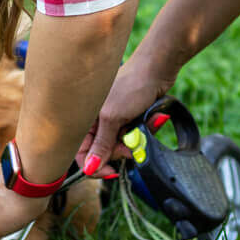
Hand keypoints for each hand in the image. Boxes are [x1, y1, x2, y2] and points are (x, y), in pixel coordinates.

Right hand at [76, 51, 176, 177]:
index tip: (112, 171)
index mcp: (85, 121)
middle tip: (132, 143)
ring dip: (137, 139)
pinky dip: (145, 130)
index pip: (83, 154)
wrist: (156, 68)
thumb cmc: (130, 86)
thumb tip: (89, 168)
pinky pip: (136, 136)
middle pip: (105, 153)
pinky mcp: (130, 120)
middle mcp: (98, 123)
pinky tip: (152, 118)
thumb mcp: (112, 118)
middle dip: (122, 150)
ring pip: (123, 146)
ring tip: (145, 123)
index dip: (95, 166)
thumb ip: (101, 145)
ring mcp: (114, 122)